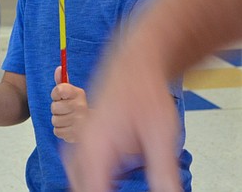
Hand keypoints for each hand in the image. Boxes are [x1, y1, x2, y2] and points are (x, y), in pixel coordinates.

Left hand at [50, 66, 88, 142]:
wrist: (93, 125)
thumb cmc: (78, 107)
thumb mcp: (72, 92)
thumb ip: (62, 81)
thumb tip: (59, 68)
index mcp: (79, 93)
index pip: (58, 90)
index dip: (55, 94)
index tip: (60, 96)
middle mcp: (80, 106)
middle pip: (54, 107)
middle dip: (57, 109)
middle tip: (65, 109)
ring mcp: (78, 122)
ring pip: (55, 120)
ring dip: (59, 120)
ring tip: (68, 119)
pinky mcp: (75, 135)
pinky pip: (57, 131)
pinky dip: (61, 130)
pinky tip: (69, 127)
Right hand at [64, 44, 181, 191]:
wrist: (136, 62)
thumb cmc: (146, 90)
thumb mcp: (162, 135)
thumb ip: (163, 173)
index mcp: (95, 147)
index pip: (92, 191)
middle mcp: (81, 146)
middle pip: (80, 187)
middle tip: (125, 186)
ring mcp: (80, 142)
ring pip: (78, 180)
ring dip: (94, 185)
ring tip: (121, 182)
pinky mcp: (85, 140)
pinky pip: (80, 169)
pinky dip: (94, 178)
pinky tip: (115, 180)